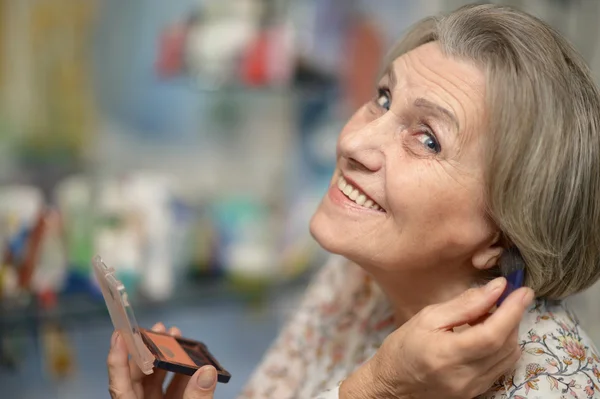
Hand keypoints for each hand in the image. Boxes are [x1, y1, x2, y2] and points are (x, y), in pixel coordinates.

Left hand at [107, 323, 217, 398]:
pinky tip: (188, 359)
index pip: (119, 385)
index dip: (118, 359)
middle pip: (137, 376)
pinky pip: (170, 389)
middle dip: (148, 350)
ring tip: (175, 336)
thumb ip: (196, 398)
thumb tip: (207, 371)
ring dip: (164, 358)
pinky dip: (178, 374)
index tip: (120, 335)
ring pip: (153, 381)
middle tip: (160, 329)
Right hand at [340, 277, 533, 398]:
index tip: (524, 291)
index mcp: (447, 354)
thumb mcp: (427, 318)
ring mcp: (472, 389)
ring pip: (508, 358)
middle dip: (513, 317)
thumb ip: (464, 305)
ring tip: (493, 315)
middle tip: (508, 297)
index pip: (492, 334)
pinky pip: (500, 368)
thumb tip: (496, 288)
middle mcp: (464, 376)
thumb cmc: (402, 347)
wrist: (391, 385)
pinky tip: (489, 335)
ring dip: (509, 332)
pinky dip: (502, 348)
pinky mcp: (475, 394)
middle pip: (505, 345)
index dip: (512, 311)